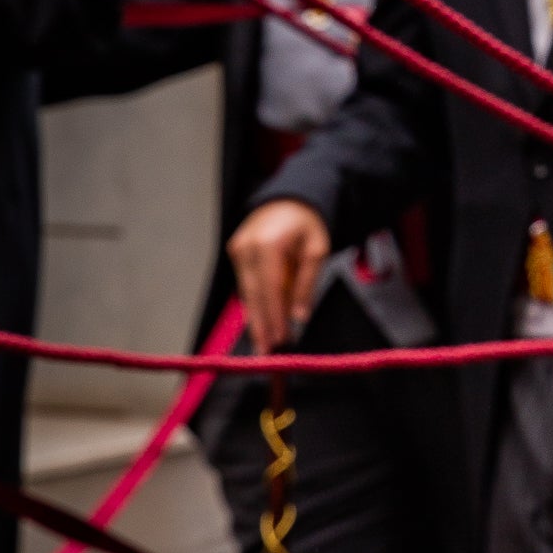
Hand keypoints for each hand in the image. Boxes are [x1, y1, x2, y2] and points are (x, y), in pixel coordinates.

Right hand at [228, 197, 331, 351]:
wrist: (290, 199)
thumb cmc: (307, 223)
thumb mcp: (317, 251)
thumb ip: (307, 284)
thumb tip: (299, 316)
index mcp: (267, 244)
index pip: (270, 290)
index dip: (274, 318)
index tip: (281, 340)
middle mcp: (246, 247)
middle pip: (253, 296)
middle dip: (261, 326)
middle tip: (266, 354)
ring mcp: (237, 250)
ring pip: (247, 293)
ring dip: (257, 318)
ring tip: (265, 344)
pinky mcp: (235, 253)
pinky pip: (246, 284)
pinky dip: (255, 303)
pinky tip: (262, 322)